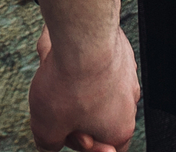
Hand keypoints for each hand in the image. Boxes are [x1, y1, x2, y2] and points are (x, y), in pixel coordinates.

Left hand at [29, 22, 138, 151]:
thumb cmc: (70, 83)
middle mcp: (129, 103)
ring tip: (52, 71)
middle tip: (54, 101)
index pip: (108, 150)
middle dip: (70, 109)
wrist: (84, 35)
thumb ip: (49, 142)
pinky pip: (92, 61)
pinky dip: (74, 59)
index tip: (64, 132)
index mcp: (119, 130)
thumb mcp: (47, 127)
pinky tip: (58, 53)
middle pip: (95, 116)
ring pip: (91, 85)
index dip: (81, 143)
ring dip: (69, 81)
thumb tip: (49, 142)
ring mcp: (127, 75)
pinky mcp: (119, 51)